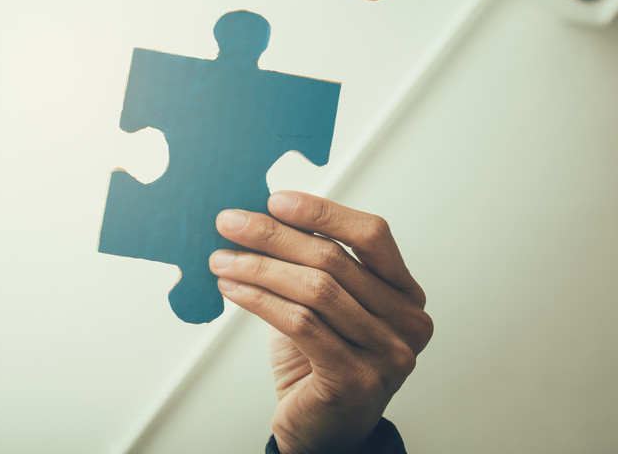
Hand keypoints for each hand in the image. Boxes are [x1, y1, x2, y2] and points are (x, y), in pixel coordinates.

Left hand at [210, 192, 431, 453]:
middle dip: (273, 235)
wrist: (322, 431)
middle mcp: (408, 322)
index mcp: (405, 293)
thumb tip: (261, 215)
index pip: (372, 235)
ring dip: (258, 267)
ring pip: (315, 290)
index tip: (274, 199)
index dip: (322, 212)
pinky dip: (259, 300)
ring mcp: (388, 353)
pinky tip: (232, 289)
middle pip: (334, 260)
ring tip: (222, 259)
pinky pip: (300, 324)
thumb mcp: (323, 304)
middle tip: (229, 223)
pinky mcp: (356, 380)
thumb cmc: (319, 361)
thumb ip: (312, 263)